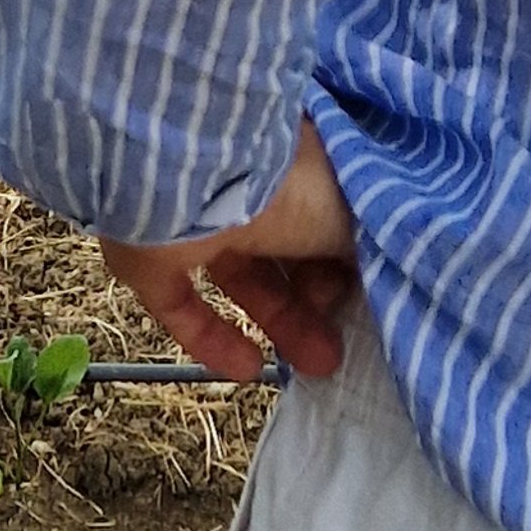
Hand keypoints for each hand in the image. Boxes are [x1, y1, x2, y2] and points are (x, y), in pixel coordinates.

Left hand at [103, 120, 358, 387]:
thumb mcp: (353, 212)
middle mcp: (244, 181)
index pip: (327, 211)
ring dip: (281, 320)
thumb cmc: (287, 185)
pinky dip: (213, 337)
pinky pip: (182, 301)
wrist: (188, 170)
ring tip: (319, 366)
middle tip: (343, 343)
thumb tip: (383, 274)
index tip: (371, 296)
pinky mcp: (147, 250)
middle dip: (318, 299)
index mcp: (293, 160)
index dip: (348, 259)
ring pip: (243, 275)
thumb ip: (366, 245)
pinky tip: (247, 370)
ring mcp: (191, 215)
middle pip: (286, 247)